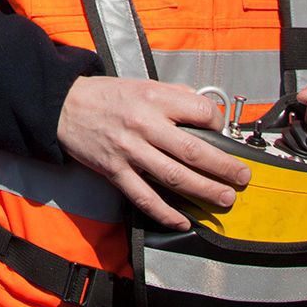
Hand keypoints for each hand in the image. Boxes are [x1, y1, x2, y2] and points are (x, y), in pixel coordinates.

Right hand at [56, 77, 249, 230]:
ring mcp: (130, 151)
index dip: (219, 123)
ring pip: (175, 177)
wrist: (64, 106)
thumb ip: (174, 96)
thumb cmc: (107, 96)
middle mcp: (144, 125)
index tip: (225, 134)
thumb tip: (206, 111)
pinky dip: (166, 213)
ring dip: (204, 191)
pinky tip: (183, 221)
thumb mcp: (143, 85)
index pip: (200, 112)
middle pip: (194, 151)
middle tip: (242, 178)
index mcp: (154, 100)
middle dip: (224, 167)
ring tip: (224, 198)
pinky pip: (145, 198)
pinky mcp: (115, 172)